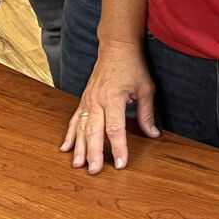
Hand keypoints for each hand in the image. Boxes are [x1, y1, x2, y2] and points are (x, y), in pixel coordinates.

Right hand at [61, 43, 158, 173]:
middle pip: (94, 131)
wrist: (116, 47)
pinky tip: (65, 148)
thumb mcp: (146, 88)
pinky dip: (70, 134)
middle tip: (94, 171)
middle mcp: (97, 100)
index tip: (121, 163)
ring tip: (78, 165)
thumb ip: (147, 113)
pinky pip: (74, 120)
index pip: (115, 128)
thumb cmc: (132, 66)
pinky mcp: (83, 100)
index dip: (118, 147)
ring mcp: (87, 100)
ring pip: (81, 128)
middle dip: (94, 153)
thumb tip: (153, 134)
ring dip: (79, 147)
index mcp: (113, 97)